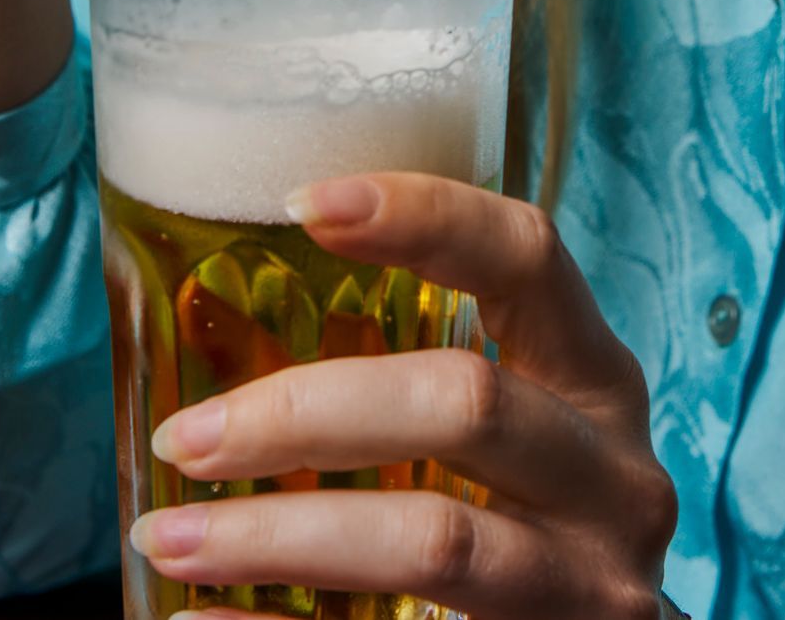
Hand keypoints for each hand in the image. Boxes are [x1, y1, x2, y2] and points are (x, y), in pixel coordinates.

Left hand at [136, 173, 678, 619]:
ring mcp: (593, 583)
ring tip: (169, 537)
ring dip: (278, 537)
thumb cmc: (520, 535)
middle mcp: (615, 476)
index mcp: (596, 383)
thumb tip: (206, 335)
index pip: (527, 258)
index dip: (425, 216)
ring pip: (434, 541)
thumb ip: (407, 391)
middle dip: (304, 412)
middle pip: (465, 402)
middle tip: (185, 437)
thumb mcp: (506, 445)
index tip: (301, 203)